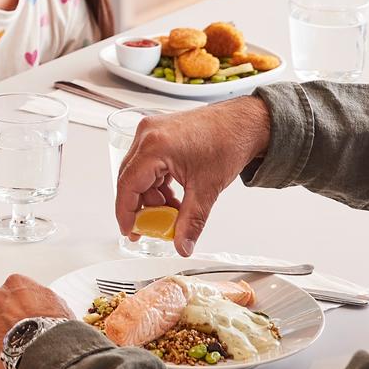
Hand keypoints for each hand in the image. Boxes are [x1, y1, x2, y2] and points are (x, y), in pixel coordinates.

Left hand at [0, 274, 73, 368]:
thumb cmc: (55, 331)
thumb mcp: (59, 306)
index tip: (23, 323)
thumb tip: (43, 310)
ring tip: (9, 355)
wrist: (46, 351)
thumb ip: (43, 302)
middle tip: (17, 341)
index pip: (12, 295)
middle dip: (2, 323)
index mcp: (15, 284)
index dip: (19, 312)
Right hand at [114, 96, 271, 256]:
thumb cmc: (228, 142)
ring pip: (138, 173)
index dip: (126, 212)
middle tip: (149, 227)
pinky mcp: (158, 134)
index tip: (129, 230)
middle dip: (140, 207)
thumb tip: (182, 245)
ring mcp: (151, 132)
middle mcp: (148, 135)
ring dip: (151, 196)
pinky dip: (156, 183)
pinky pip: (147, 164)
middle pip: (130, 179)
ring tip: (171, 211)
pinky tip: (172, 196)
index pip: (127, 184)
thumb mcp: (207, 189)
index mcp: (155, 146)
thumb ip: (191, 222)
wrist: (243, 123)